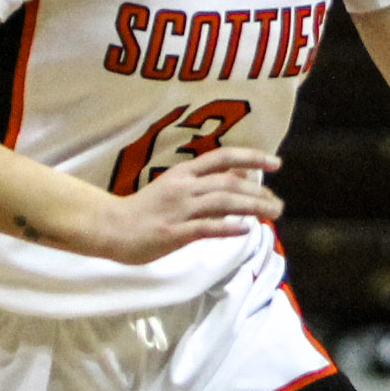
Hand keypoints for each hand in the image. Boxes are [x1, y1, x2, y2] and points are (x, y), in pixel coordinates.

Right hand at [82, 149, 282, 265]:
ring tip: (273, 213)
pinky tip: (246, 230)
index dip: (252, 157)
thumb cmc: (143, 210)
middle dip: (259, 191)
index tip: (276, 163)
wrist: (111, 227)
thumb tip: (239, 174)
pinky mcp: (174, 233)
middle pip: (229, 183)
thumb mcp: (174, 186)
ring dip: (252, 207)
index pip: (223, 157)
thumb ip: (204, 181)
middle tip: (278, 203)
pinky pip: (206, 228)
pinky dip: (228, 228)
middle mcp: (184, 187)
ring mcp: (179, 210)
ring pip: (223, 202)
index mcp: (183, 173)